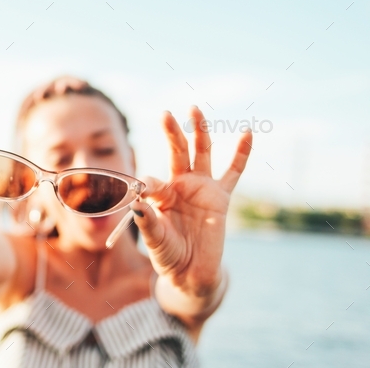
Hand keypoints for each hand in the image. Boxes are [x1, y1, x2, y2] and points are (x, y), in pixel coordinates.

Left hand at [131, 107, 251, 294]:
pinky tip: (247, 133)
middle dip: (172, 134)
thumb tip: (135, 204)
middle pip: (177, 153)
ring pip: (202, 153)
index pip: (152, 181)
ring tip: (194, 109)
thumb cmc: (168, 254)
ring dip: (199, 131)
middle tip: (165, 114)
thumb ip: (147, 222)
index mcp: (161, 195)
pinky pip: (234, 172)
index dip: (147, 185)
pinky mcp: (221, 197)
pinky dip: (241, 153)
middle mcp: (180, 186)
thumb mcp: (155, 239)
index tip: (141, 193)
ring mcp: (202, 189)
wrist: (191, 272)